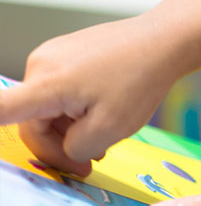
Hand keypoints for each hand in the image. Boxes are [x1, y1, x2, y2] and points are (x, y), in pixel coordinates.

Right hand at [1, 8, 195, 175]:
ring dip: (68, 130)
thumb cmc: (140, 81)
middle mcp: (39, 66)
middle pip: (31, 124)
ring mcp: (49, 57)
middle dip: (58, 148)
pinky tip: (100, 113)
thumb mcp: (110, 130)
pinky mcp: (62, 55)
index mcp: (46, 85)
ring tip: (104, 136)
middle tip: (90, 164)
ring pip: (45, 111)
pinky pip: (56, 94)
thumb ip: (72, 151)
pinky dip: (74, 110)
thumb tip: (61, 150)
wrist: (165, 40)